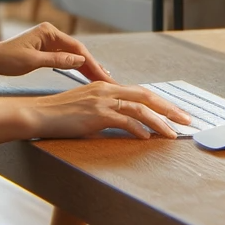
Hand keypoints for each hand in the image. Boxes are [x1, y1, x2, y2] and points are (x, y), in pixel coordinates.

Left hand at [0, 22, 114, 82]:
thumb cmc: (5, 59)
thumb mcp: (32, 62)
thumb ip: (57, 60)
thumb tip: (80, 61)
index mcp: (48, 32)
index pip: (76, 48)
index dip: (91, 63)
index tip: (103, 76)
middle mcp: (50, 34)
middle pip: (77, 51)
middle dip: (92, 65)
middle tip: (108, 80)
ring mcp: (47, 42)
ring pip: (72, 55)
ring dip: (85, 67)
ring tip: (101, 78)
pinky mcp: (43, 50)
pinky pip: (63, 59)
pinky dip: (74, 67)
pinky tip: (83, 75)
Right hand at [27, 81, 190, 139]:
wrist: (38, 114)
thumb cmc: (59, 114)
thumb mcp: (86, 107)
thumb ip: (106, 111)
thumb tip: (125, 122)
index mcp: (106, 86)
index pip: (140, 92)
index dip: (160, 102)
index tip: (175, 112)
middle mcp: (107, 89)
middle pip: (146, 96)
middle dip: (169, 109)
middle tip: (186, 119)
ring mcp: (102, 100)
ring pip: (139, 109)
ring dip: (159, 122)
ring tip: (172, 134)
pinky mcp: (96, 114)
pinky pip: (124, 121)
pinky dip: (138, 129)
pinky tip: (147, 138)